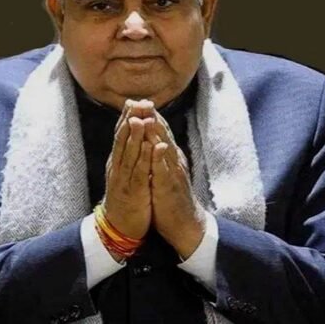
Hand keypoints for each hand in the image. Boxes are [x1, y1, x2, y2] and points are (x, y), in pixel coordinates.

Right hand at [101, 99, 155, 259]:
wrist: (119, 227)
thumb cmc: (125, 198)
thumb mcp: (124, 173)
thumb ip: (126, 155)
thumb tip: (129, 137)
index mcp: (118, 161)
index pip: (122, 135)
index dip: (127, 118)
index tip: (133, 100)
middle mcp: (118, 167)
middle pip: (123, 140)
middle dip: (130, 120)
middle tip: (136, 102)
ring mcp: (124, 179)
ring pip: (129, 154)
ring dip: (135, 136)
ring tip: (140, 119)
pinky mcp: (134, 191)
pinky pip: (139, 173)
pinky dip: (144, 159)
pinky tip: (150, 148)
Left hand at [146, 111, 205, 259]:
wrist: (186, 225)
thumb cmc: (172, 198)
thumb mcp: (164, 172)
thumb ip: (160, 155)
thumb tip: (152, 137)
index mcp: (170, 157)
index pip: (159, 132)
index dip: (150, 116)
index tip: (138, 100)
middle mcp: (174, 161)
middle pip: (163, 135)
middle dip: (153, 118)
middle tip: (143, 100)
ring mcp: (173, 174)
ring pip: (164, 149)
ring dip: (156, 133)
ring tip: (148, 117)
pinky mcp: (170, 188)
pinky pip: (165, 171)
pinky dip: (160, 158)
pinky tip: (157, 147)